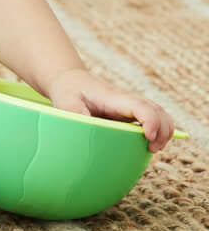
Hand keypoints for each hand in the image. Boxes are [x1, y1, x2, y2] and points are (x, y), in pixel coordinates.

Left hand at [47, 68, 174, 151]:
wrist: (72, 82)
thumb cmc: (69, 91)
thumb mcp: (66, 101)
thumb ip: (74, 114)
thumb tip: (85, 129)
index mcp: (114, 98)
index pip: (141, 106)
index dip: (151, 121)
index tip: (149, 136)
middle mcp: (128, 101)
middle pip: (158, 112)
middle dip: (163, 131)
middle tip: (152, 148)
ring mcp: (133, 108)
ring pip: (161, 116)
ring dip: (164, 133)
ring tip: (152, 149)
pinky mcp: (132, 115)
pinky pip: (154, 122)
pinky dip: (159, 134)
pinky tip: (147, 145)